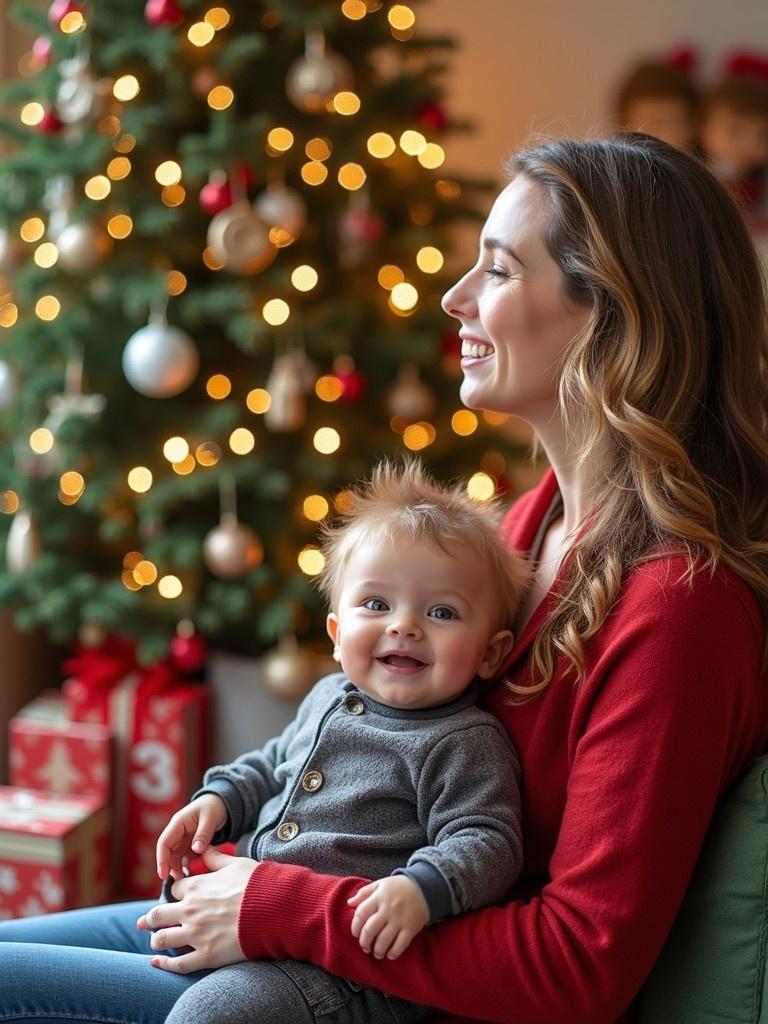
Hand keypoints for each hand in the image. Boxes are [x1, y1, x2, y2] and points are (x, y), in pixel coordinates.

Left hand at [137, 847, 256, 973]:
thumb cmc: (257, 883)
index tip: (176, 898)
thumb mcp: (235, 863)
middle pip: (158, 915)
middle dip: (150, 919)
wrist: (274, 908)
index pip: (173, 890)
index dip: (174, 893)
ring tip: (154, 941)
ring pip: (162, 939)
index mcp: (196, 887)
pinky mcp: (206, 956)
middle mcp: (190, 910)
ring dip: (155, 940)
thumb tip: (204, 848)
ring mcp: (196, 935)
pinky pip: (177, 964)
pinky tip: (156, 963)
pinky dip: (163, 964)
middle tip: (144, 922)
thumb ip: (215, 857)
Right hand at [155, 793, 227, 880]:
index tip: (163, 874)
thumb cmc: (213, 807)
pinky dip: (186, 866)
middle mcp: (177, 832)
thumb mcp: (210, 818)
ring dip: (178, 868)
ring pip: (175, 857)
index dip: (161, 859)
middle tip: (179, 882)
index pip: (164, 842)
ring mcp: (183, 839)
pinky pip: (184, 857)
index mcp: (178, 823)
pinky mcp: (189, 844)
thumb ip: (203, 834)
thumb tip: (196, 850)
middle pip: (168, 852)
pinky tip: (192, 874)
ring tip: (186, 880)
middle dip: (170, 867)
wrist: (221, 803)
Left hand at [347, 875, 428, 959]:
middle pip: (370, 930)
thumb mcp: (380, 884)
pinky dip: (394, 953)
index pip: (361, 914)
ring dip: (377, 950)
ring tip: (376, 953)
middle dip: (364, 942)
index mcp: (379, 897)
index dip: (355, 926)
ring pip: (384, 940)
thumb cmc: (399, 886)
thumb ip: (364, 893)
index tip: (355, 934)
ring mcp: (400, 919)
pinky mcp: (411, 928)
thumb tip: (349, 903)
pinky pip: (400, 944)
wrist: (425, 887)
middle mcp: (388, 909)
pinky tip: (390, 955)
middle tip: (364, 946)